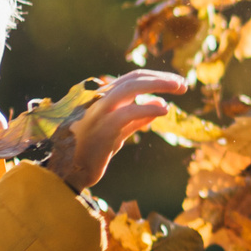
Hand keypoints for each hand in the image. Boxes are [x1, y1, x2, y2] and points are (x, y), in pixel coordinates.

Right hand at [42, 70, 189, 191]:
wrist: (67, 173)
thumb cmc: (90, 153)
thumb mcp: (117, 133)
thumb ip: (136, 120)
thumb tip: (159, 106)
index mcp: (100, 99)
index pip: (131, 79)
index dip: (155, 77)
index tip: (175, 82)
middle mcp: (98, 101)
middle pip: (133, 79)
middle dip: (160, 78)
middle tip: (183, 83)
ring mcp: (99, 114)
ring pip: (129, 88)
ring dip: (157, 84)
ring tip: (179, 87)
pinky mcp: (102, 130)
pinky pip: (127, 114)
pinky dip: (147, 108)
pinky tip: (164, 110)